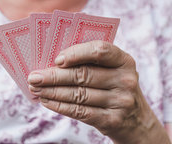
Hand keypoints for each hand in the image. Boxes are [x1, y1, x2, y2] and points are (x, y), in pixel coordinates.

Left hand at [27, 41, 169, 143]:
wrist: (137, 121)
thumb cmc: (113, 87)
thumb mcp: (111, 70)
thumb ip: (89, 62)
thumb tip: (50, 61)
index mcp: (124, 60)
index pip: (100, 50)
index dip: (76, 53)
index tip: (56, 59)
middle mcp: (125, 80)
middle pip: (83, 75)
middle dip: (54, 76)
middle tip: (34, 77)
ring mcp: (121, 101)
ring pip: (78, 94)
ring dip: (52, 92)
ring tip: (36, 89)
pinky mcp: (113, 120)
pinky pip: (81, 112)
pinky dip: (60, 106)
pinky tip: (47, 101)